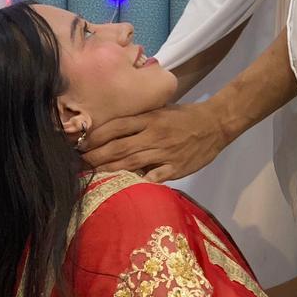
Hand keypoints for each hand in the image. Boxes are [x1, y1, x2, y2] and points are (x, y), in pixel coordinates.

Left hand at [81, 101, 227, 182]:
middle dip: (96, 155)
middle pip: (119, 146)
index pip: (116, 126)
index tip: (80, 143)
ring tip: (93, 173)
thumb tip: (112, 130)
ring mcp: (165, 152)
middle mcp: (154, 135)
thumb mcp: (161, 110)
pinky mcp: (176, 168)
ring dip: (110, 168)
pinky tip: (125, 186)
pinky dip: (140, 181)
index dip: (96, 136)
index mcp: (150, 119)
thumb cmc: (184, 116)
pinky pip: (154, 177)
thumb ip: (140, 120)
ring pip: (131, 162)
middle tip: (80, 161)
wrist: (216, 124)